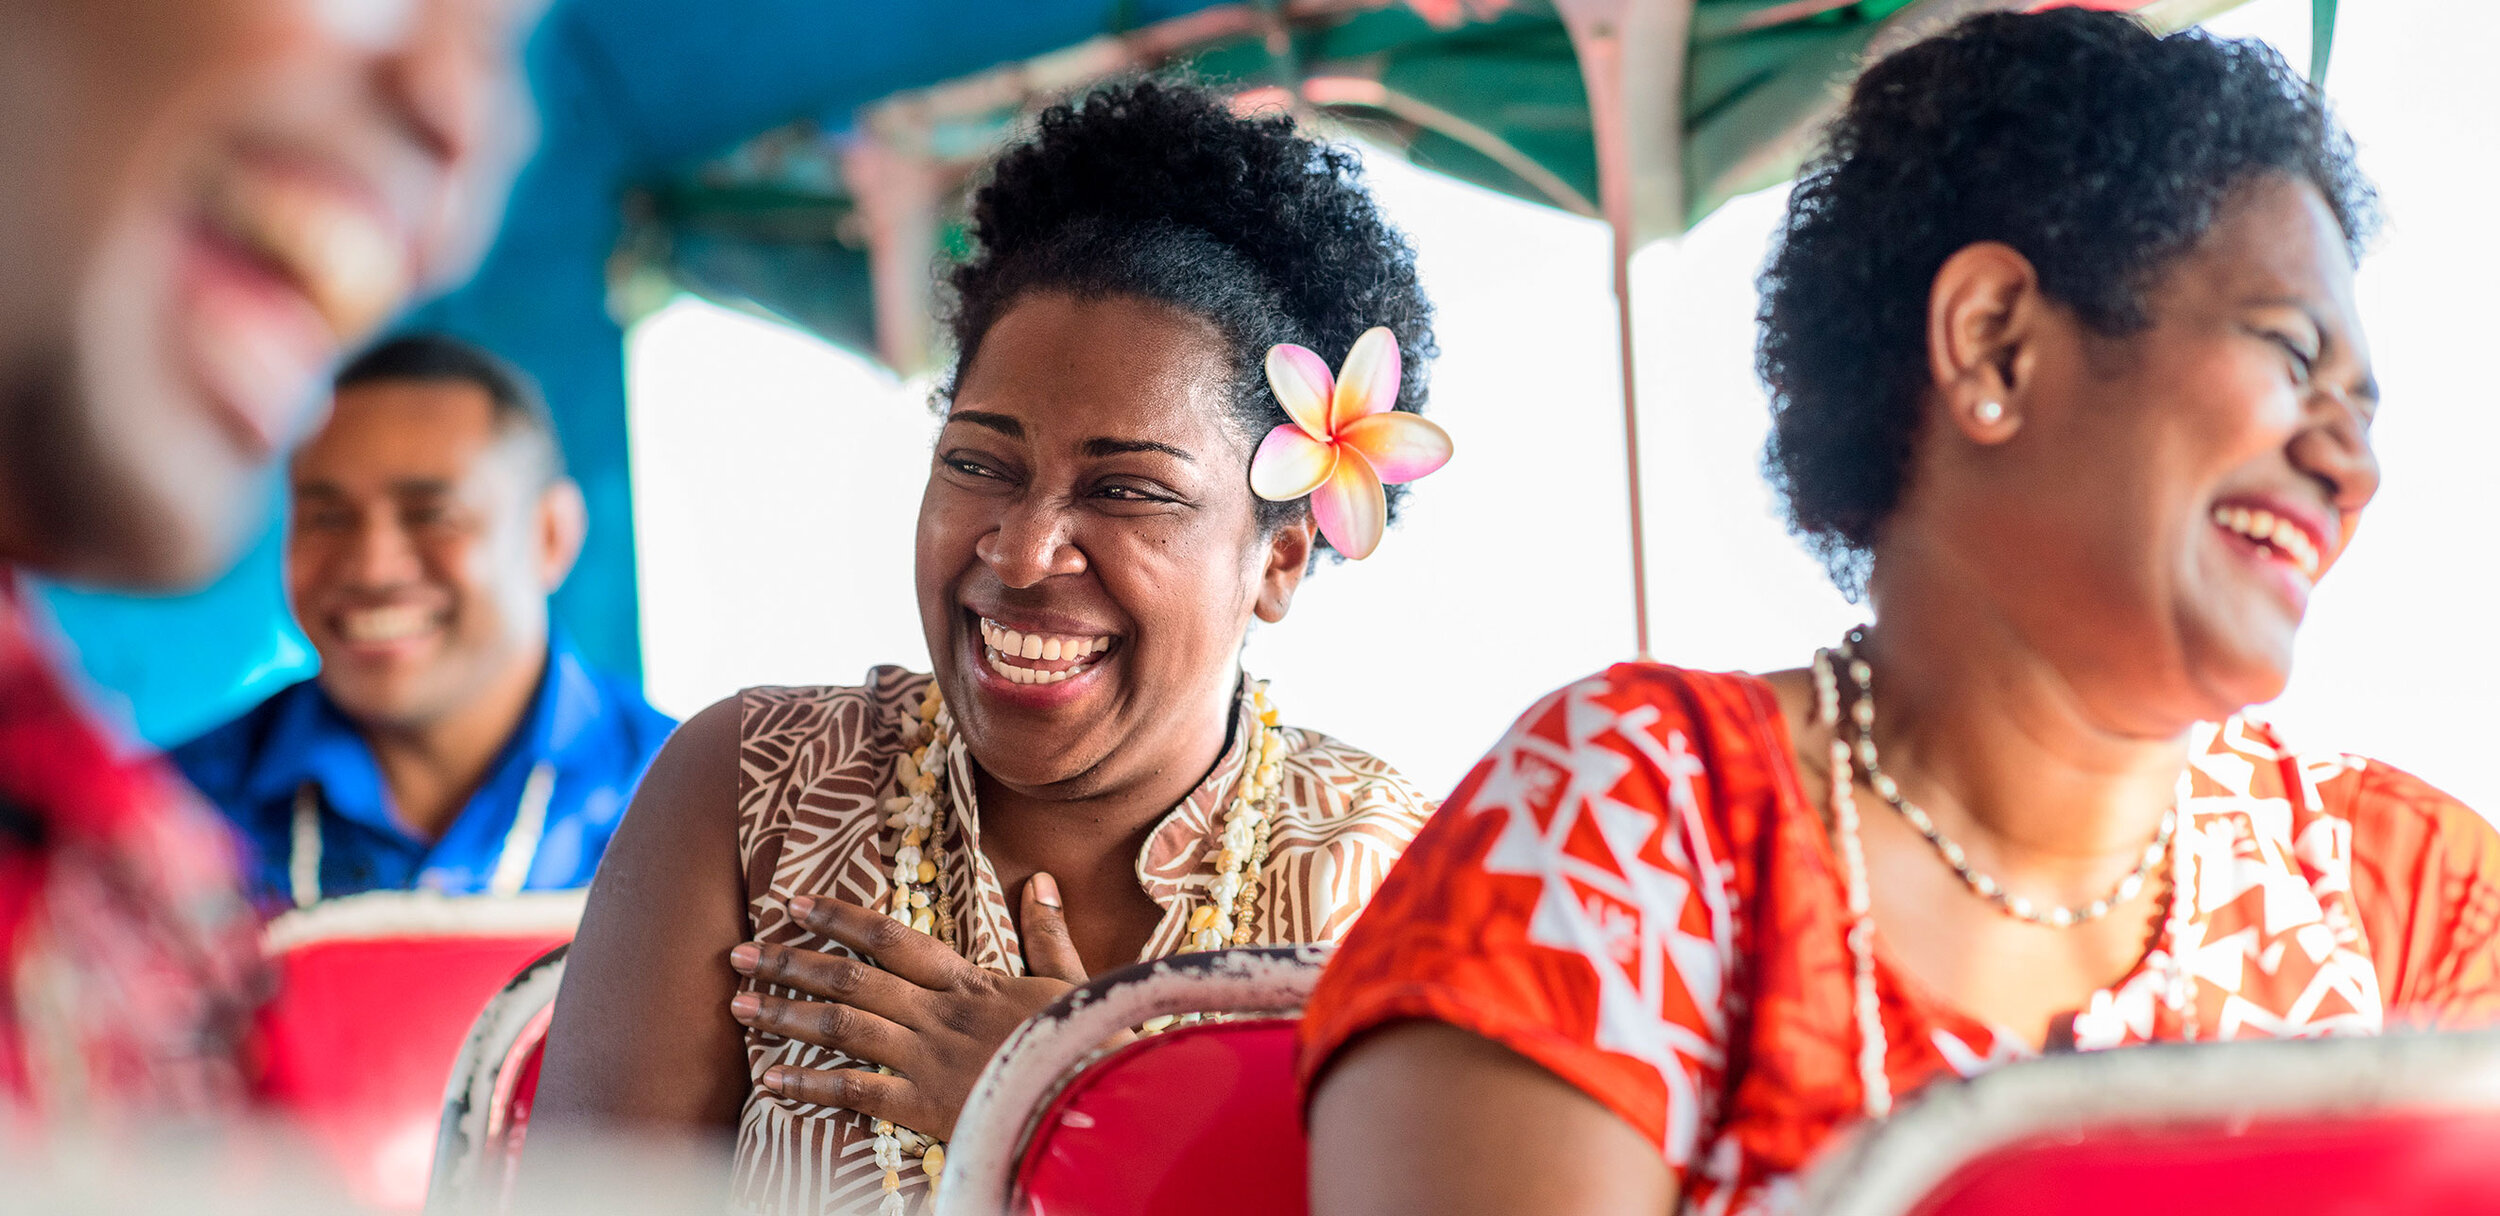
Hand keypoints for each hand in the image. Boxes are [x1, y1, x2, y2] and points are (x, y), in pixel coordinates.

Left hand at [727, 874, 1086, 1139]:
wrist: (1096, 1099)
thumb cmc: (1087, 1041)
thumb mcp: (1072, 981)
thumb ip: (1048, 933)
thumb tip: (1042, 881)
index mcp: (969, 981)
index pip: (893, 938)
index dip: (840, 919)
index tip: (795, 904)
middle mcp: (938, 1013)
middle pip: (851, 978)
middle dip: (790, 964)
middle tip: (739, 953)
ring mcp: (927, 1059)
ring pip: (844, 1027)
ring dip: (786, 1015)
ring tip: (738, 1006)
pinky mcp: (924, 1106)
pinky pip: (856, 1091)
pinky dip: (810, 1085)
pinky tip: (772, 1078)